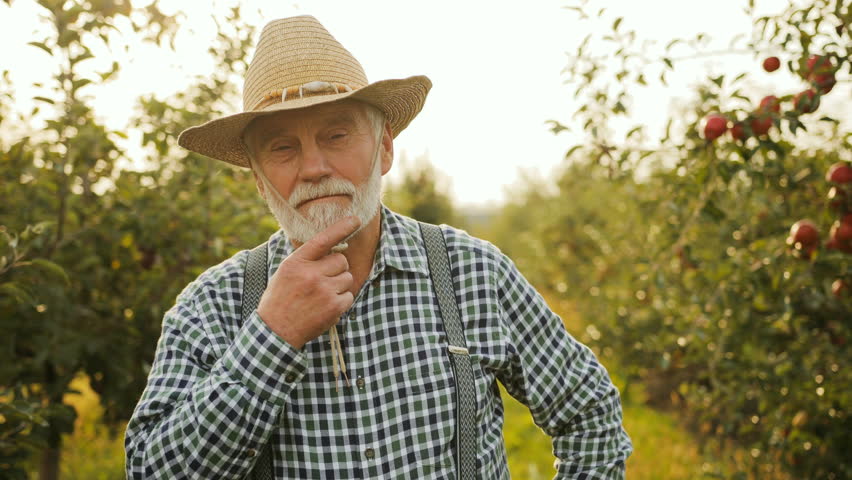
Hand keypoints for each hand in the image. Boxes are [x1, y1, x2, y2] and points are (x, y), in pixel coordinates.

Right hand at [256, 216, 360, 348]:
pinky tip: (325, 306)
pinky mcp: (334, 307)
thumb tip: (333, 248)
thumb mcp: (286, 271)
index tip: (355, 219)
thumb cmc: (281, 298)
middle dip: (336, 268)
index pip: (323, 240)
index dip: (341, 228)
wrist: (276, 330)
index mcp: (297, 262)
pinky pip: (349, 295)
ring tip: (322, 295)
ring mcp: (324, 291)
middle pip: (341, 260)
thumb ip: (307, 259)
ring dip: (339, 284)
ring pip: (347, 277)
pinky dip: (341, 301)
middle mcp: (311, 274)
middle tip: (322, 280)